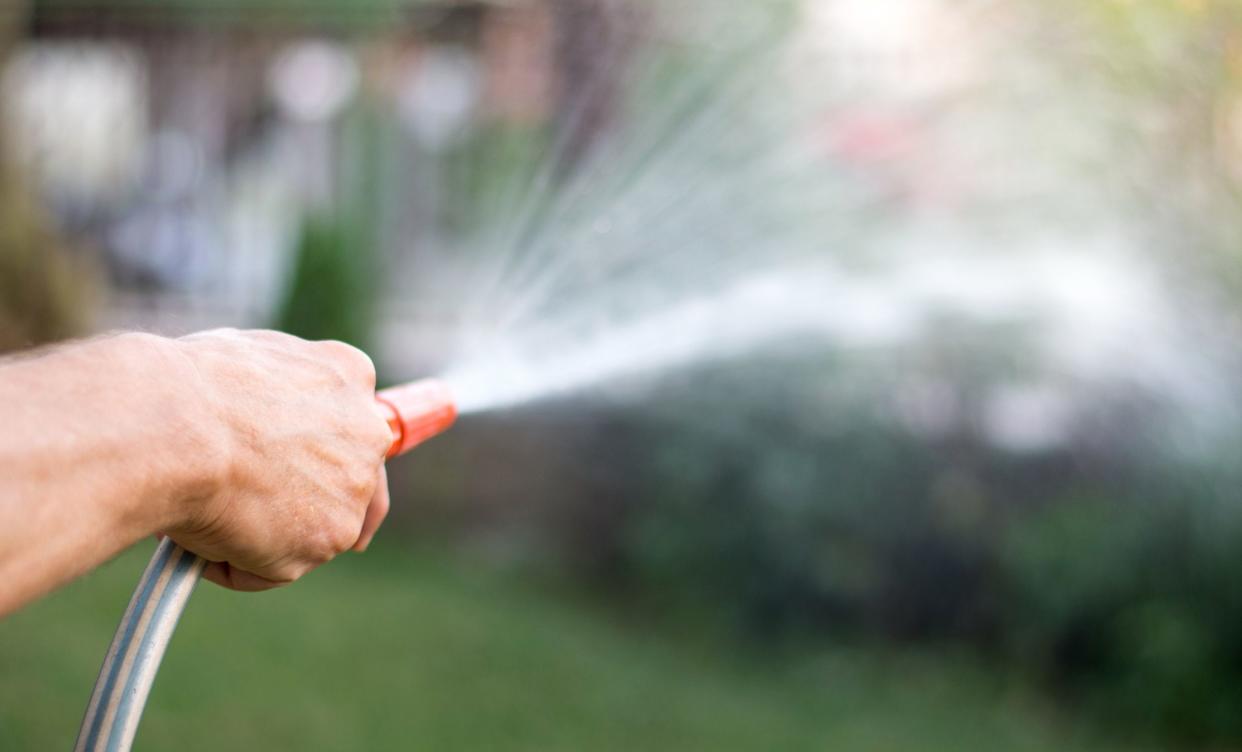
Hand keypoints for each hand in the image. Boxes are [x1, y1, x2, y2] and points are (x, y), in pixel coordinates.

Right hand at [165, 329, 392, 590]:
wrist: (174, 426)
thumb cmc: (183, 386)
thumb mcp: (242, 359)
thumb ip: (269, 392)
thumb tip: (247, 420)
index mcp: (347, 375)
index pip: (353, 421)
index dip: (333, 451)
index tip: (323, 473)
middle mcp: (366, 433)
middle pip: (356, 482)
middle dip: (323, 505)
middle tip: (278, 524)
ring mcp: (352, 490)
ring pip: (309, 530)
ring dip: (262, 534)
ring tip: (202, 511)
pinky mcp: (327, 539)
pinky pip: (275, 568)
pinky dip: (235, 563)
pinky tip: (200, 533)